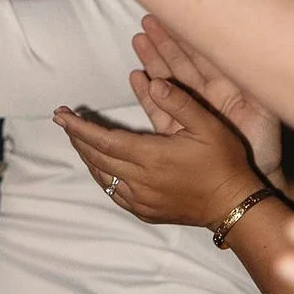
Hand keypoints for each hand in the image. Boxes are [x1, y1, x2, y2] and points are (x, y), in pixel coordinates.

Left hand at [54, 88, 261, 231]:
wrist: (233, 205)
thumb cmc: (223, 163)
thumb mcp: (208, 125)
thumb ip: (179, 101)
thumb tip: (153, 82)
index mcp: (151, 156)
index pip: (103, 140)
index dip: (79, 127)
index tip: (60, 115)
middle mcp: (140, 180)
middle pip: (97, 157)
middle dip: (77, 138)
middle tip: (64, 121)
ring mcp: (141, 200)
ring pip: (102, 176)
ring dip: (87, 156)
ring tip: (78, 139)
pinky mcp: (145, 212)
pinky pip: (113, 192)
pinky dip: (102, 176)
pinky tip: (100, 166)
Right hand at [134, 17, 283, 178]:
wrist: (249, 183)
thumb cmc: (264, 147)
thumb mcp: (266, 111)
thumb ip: (257, 84)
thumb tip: (252, 48)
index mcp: (229, 86)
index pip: (205, 55)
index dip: (189, 37)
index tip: (174, 16)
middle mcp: (208, 95)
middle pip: (182, 63)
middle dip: (165, 42)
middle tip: (146, 22)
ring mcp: (192, 112)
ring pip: (169, 80)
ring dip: (153, 61)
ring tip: (137, 41)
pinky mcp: (178, 130)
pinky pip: (159, 107)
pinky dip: (147, 93)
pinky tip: (136, 77)